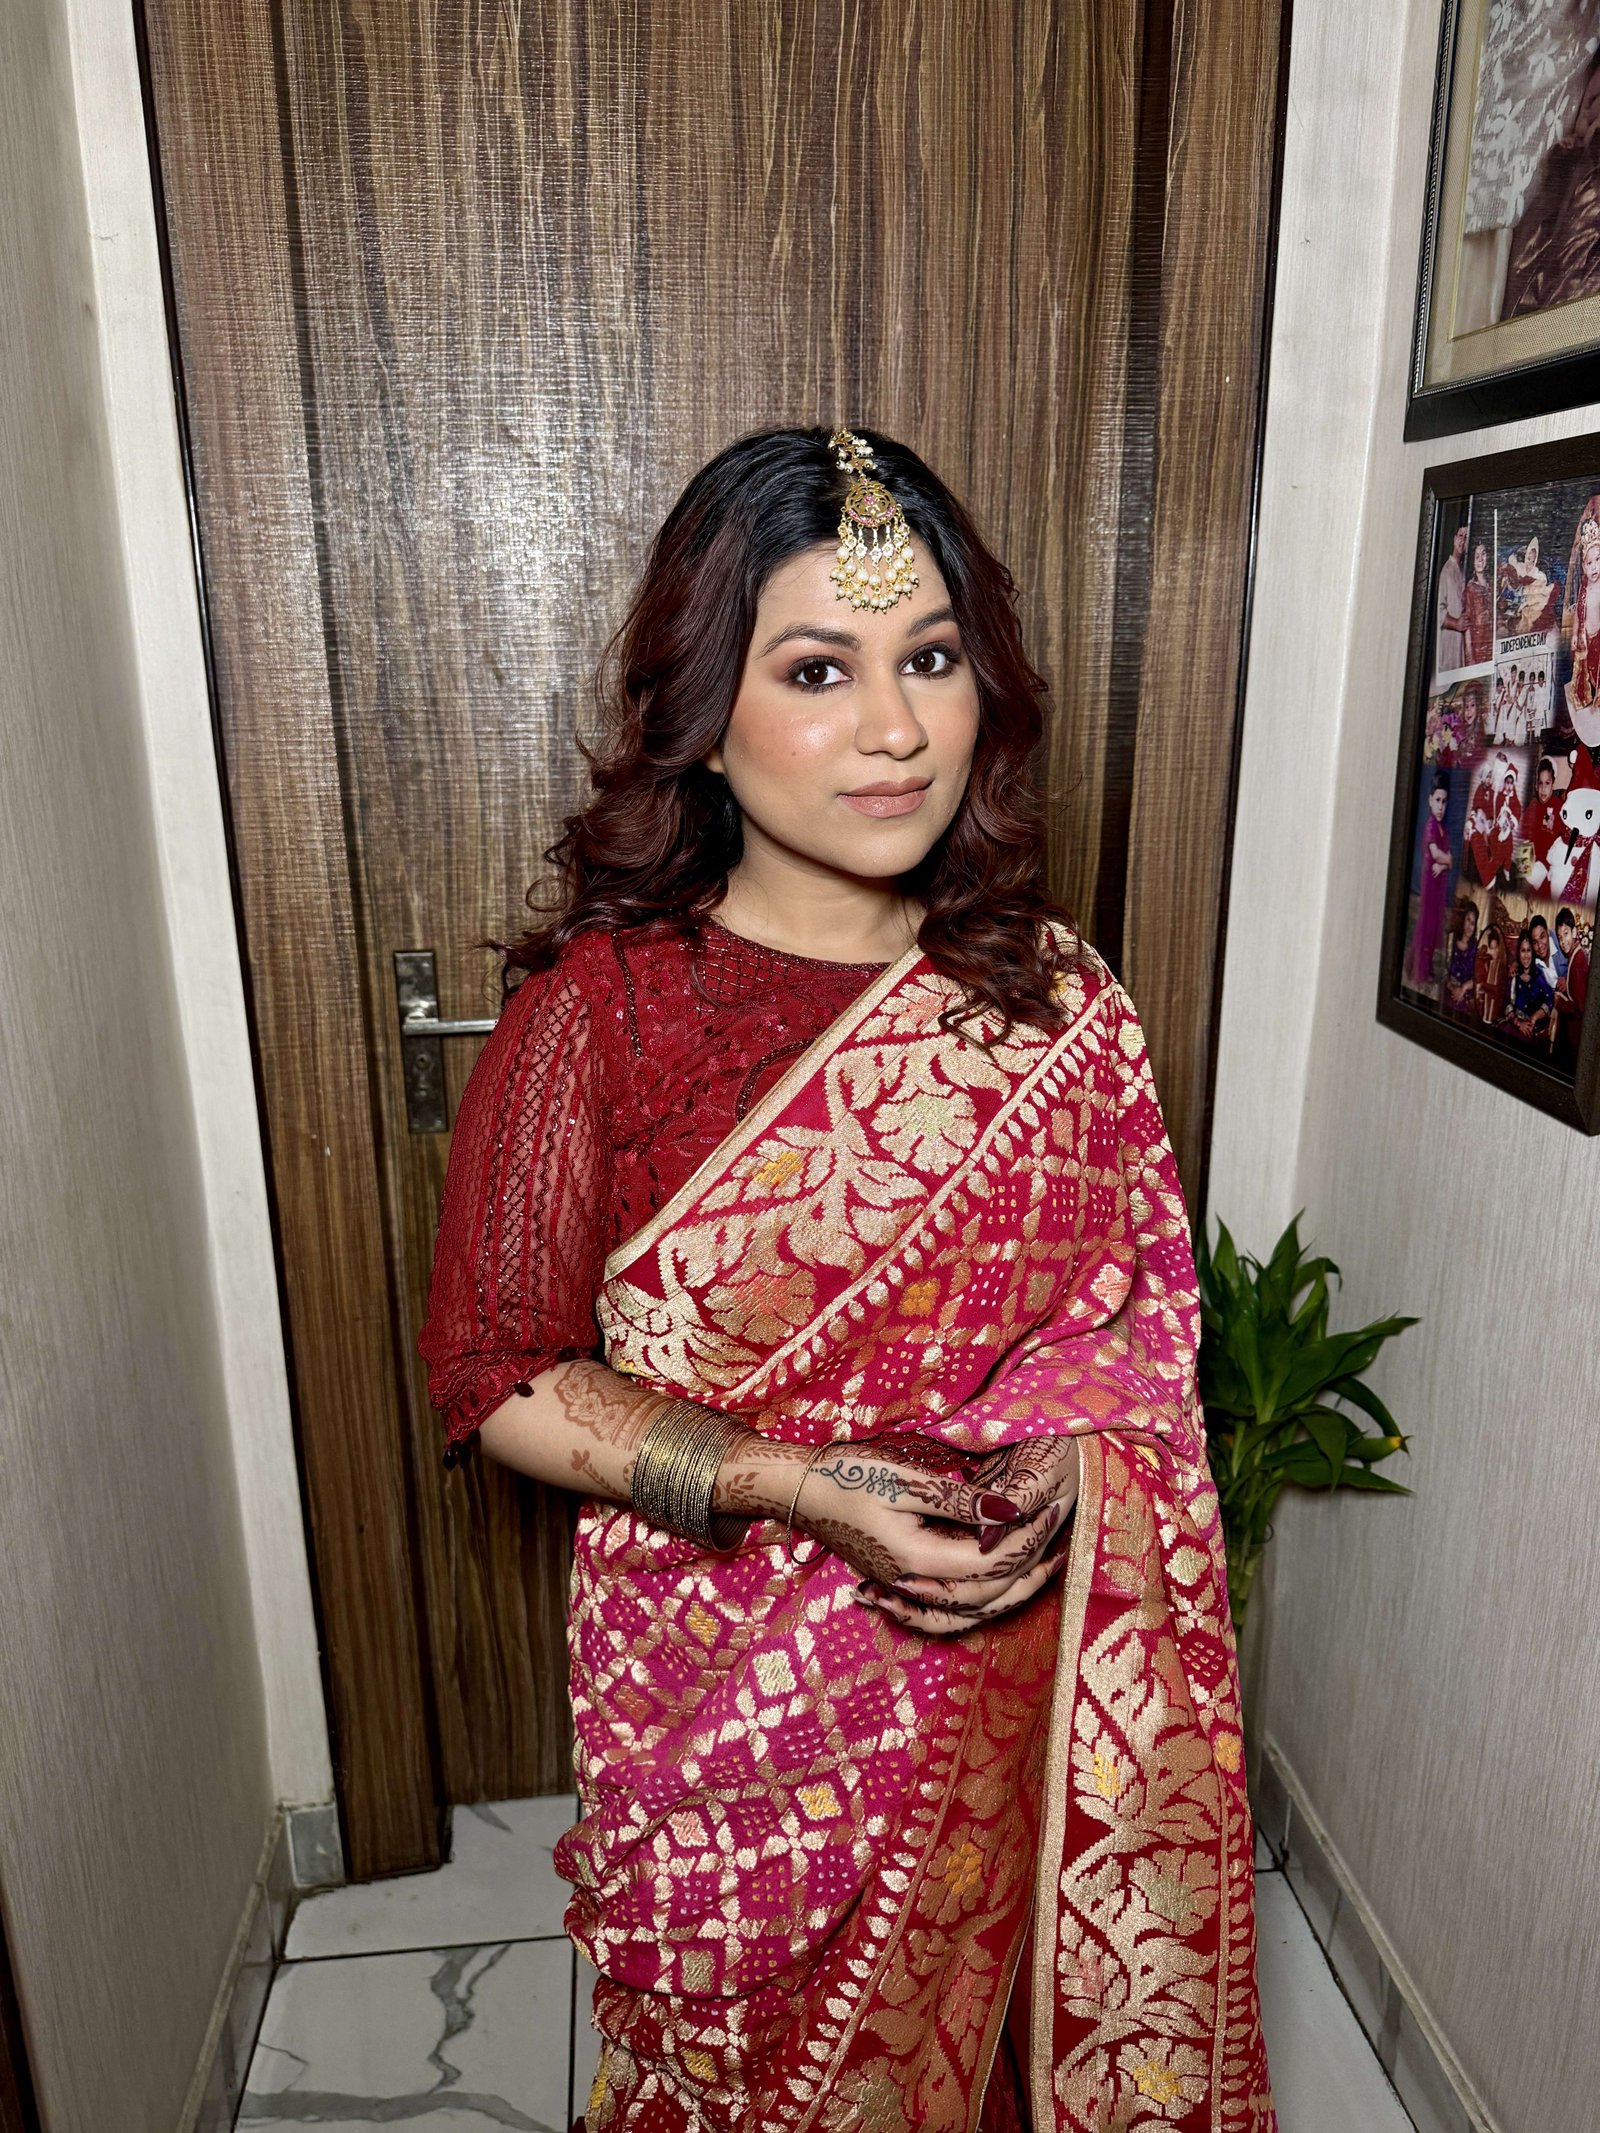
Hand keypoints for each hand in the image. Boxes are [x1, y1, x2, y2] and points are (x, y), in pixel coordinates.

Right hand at [862, 1435, 1081, 1636]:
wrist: (801, 1492)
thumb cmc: (848, 1477)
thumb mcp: (905, 1479)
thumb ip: (960, 1499)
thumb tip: (1012, 1510)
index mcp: (917, 1559)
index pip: (990, 1559)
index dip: (1026, 1537)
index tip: (1051, 1508)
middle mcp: (914, 1585)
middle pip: (989, 1592)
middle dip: (1029, 1561)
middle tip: (1059, 1529)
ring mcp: (907, 1589)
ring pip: (974, 1609)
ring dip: (1015, 1589)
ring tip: (1047, 1565)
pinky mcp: (903, 1583)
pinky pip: (954, 1609)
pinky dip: (985, 1598)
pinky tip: (1003, 1583)